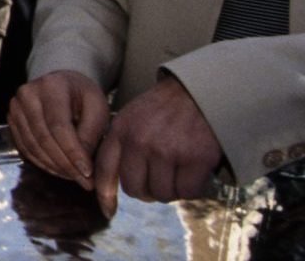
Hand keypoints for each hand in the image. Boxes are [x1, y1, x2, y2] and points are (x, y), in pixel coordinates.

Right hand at [9, 69, 109, 189]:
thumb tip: (82, 167)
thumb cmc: (83, 96)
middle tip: (84, 182)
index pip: (59, 126)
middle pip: (43, 138)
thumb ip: (91, 135)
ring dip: (54, 167)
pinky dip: (42, 163)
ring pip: (32, 146)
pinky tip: (59, 170)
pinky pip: (25, 148)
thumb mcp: (97, 109)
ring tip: (74, 177)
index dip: (73, 152)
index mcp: (52, 86)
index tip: (88, 173)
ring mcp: (15, 107)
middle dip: (65, 164)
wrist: (63, 84)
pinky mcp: (11, 119)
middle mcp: (28, 94)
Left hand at [91, 74, 221, 215]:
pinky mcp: (195, 159)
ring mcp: (167, 151)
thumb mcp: (132, 118)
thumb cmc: (163, 109)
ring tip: (178, 171)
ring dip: (171, 189)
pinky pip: (188, 192)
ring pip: (162, 194)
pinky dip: (192, 188)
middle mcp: (140, 142)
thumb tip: (110, 183)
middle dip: (146, 191)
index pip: (105, 171)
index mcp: (121, 130)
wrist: (200, 92)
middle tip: (159, 180)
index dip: (104, 195)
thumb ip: (121, 145)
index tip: (108, 211)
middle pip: (135, 189)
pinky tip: (194, 173)